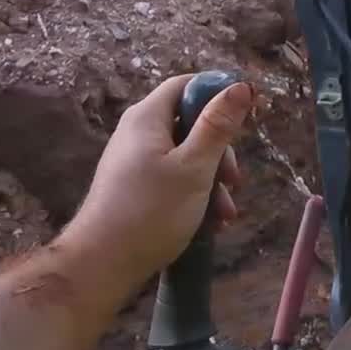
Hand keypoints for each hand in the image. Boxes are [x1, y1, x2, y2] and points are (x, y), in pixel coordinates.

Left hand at [62, 75, 254, 281]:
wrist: (102, 265)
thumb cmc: (152, 210)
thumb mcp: (195, 167)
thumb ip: (218, 126)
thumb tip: (241, 86)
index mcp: (148, 118)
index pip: (187, 85)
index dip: (218, 93)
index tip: (248, 115)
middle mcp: (138, 133)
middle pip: (191, 123)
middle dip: (221, 151)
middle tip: (235, 180)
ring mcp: (136, 161)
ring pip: (187, 155)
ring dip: (213, 180)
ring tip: (226, 213)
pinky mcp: (136, 186)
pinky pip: (175, 177)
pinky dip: (196, 194)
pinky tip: (211, 222)